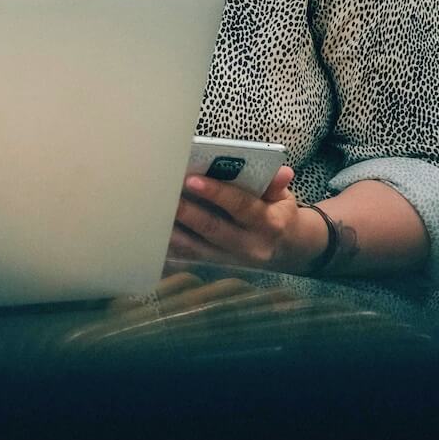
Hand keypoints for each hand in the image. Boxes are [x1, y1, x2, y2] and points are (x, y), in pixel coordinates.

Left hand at [168, 165, 321, 272]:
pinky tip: (152, 233)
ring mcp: (232, 261)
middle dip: (187, 212)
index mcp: (270, 224)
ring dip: (173, 231)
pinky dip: (170, 247)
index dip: (217, 193)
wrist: (286, 249)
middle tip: (164, 195)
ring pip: (197, 248)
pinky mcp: (217, 268)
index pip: (241, 206)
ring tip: (153, 211)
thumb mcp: (283, 198)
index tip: (191, 179)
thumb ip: (276, 185)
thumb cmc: (277, 213)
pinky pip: (189, 258)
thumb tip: (282, 171)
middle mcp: (251, 247)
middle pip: (214, 228)